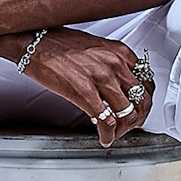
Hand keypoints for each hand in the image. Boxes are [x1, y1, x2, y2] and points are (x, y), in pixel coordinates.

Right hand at [21, 27, 154, 146]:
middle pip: (142, 99)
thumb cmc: (59, 43)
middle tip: (131, 125)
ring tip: (115, 134)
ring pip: (128, 114)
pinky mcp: (85, 93)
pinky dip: (109, 135)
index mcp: (119, 52)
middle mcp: (115, 64)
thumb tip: (115, 86)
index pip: (147, 81)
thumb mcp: (95, 47)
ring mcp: (101, 79)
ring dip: (124, 130)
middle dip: (138, 117)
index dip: (145, 100)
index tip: (140, 108)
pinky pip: (107, 122)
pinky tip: (104, 138)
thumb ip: (110, 64)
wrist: (34, 41)